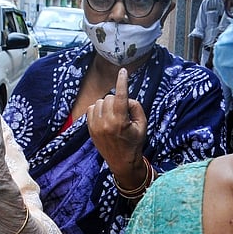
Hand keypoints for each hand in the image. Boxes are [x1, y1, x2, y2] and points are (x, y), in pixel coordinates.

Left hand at [87, 68, 148, 186]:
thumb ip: (136, 107)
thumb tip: (125, 98)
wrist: (121, 162)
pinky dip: (99, 109)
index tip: (123, 71)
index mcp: (120, 122)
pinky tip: (105, 117)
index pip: (120, 96)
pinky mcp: (90, 128)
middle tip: (124, 113)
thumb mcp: (142, 125)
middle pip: (110, 97)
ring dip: (108, 104)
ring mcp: (95, 126)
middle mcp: (105, 123)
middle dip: (118, 100)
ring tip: (114, 116)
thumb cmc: (134, 143)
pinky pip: (92, 108)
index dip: (122, 81)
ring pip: (100, 102)